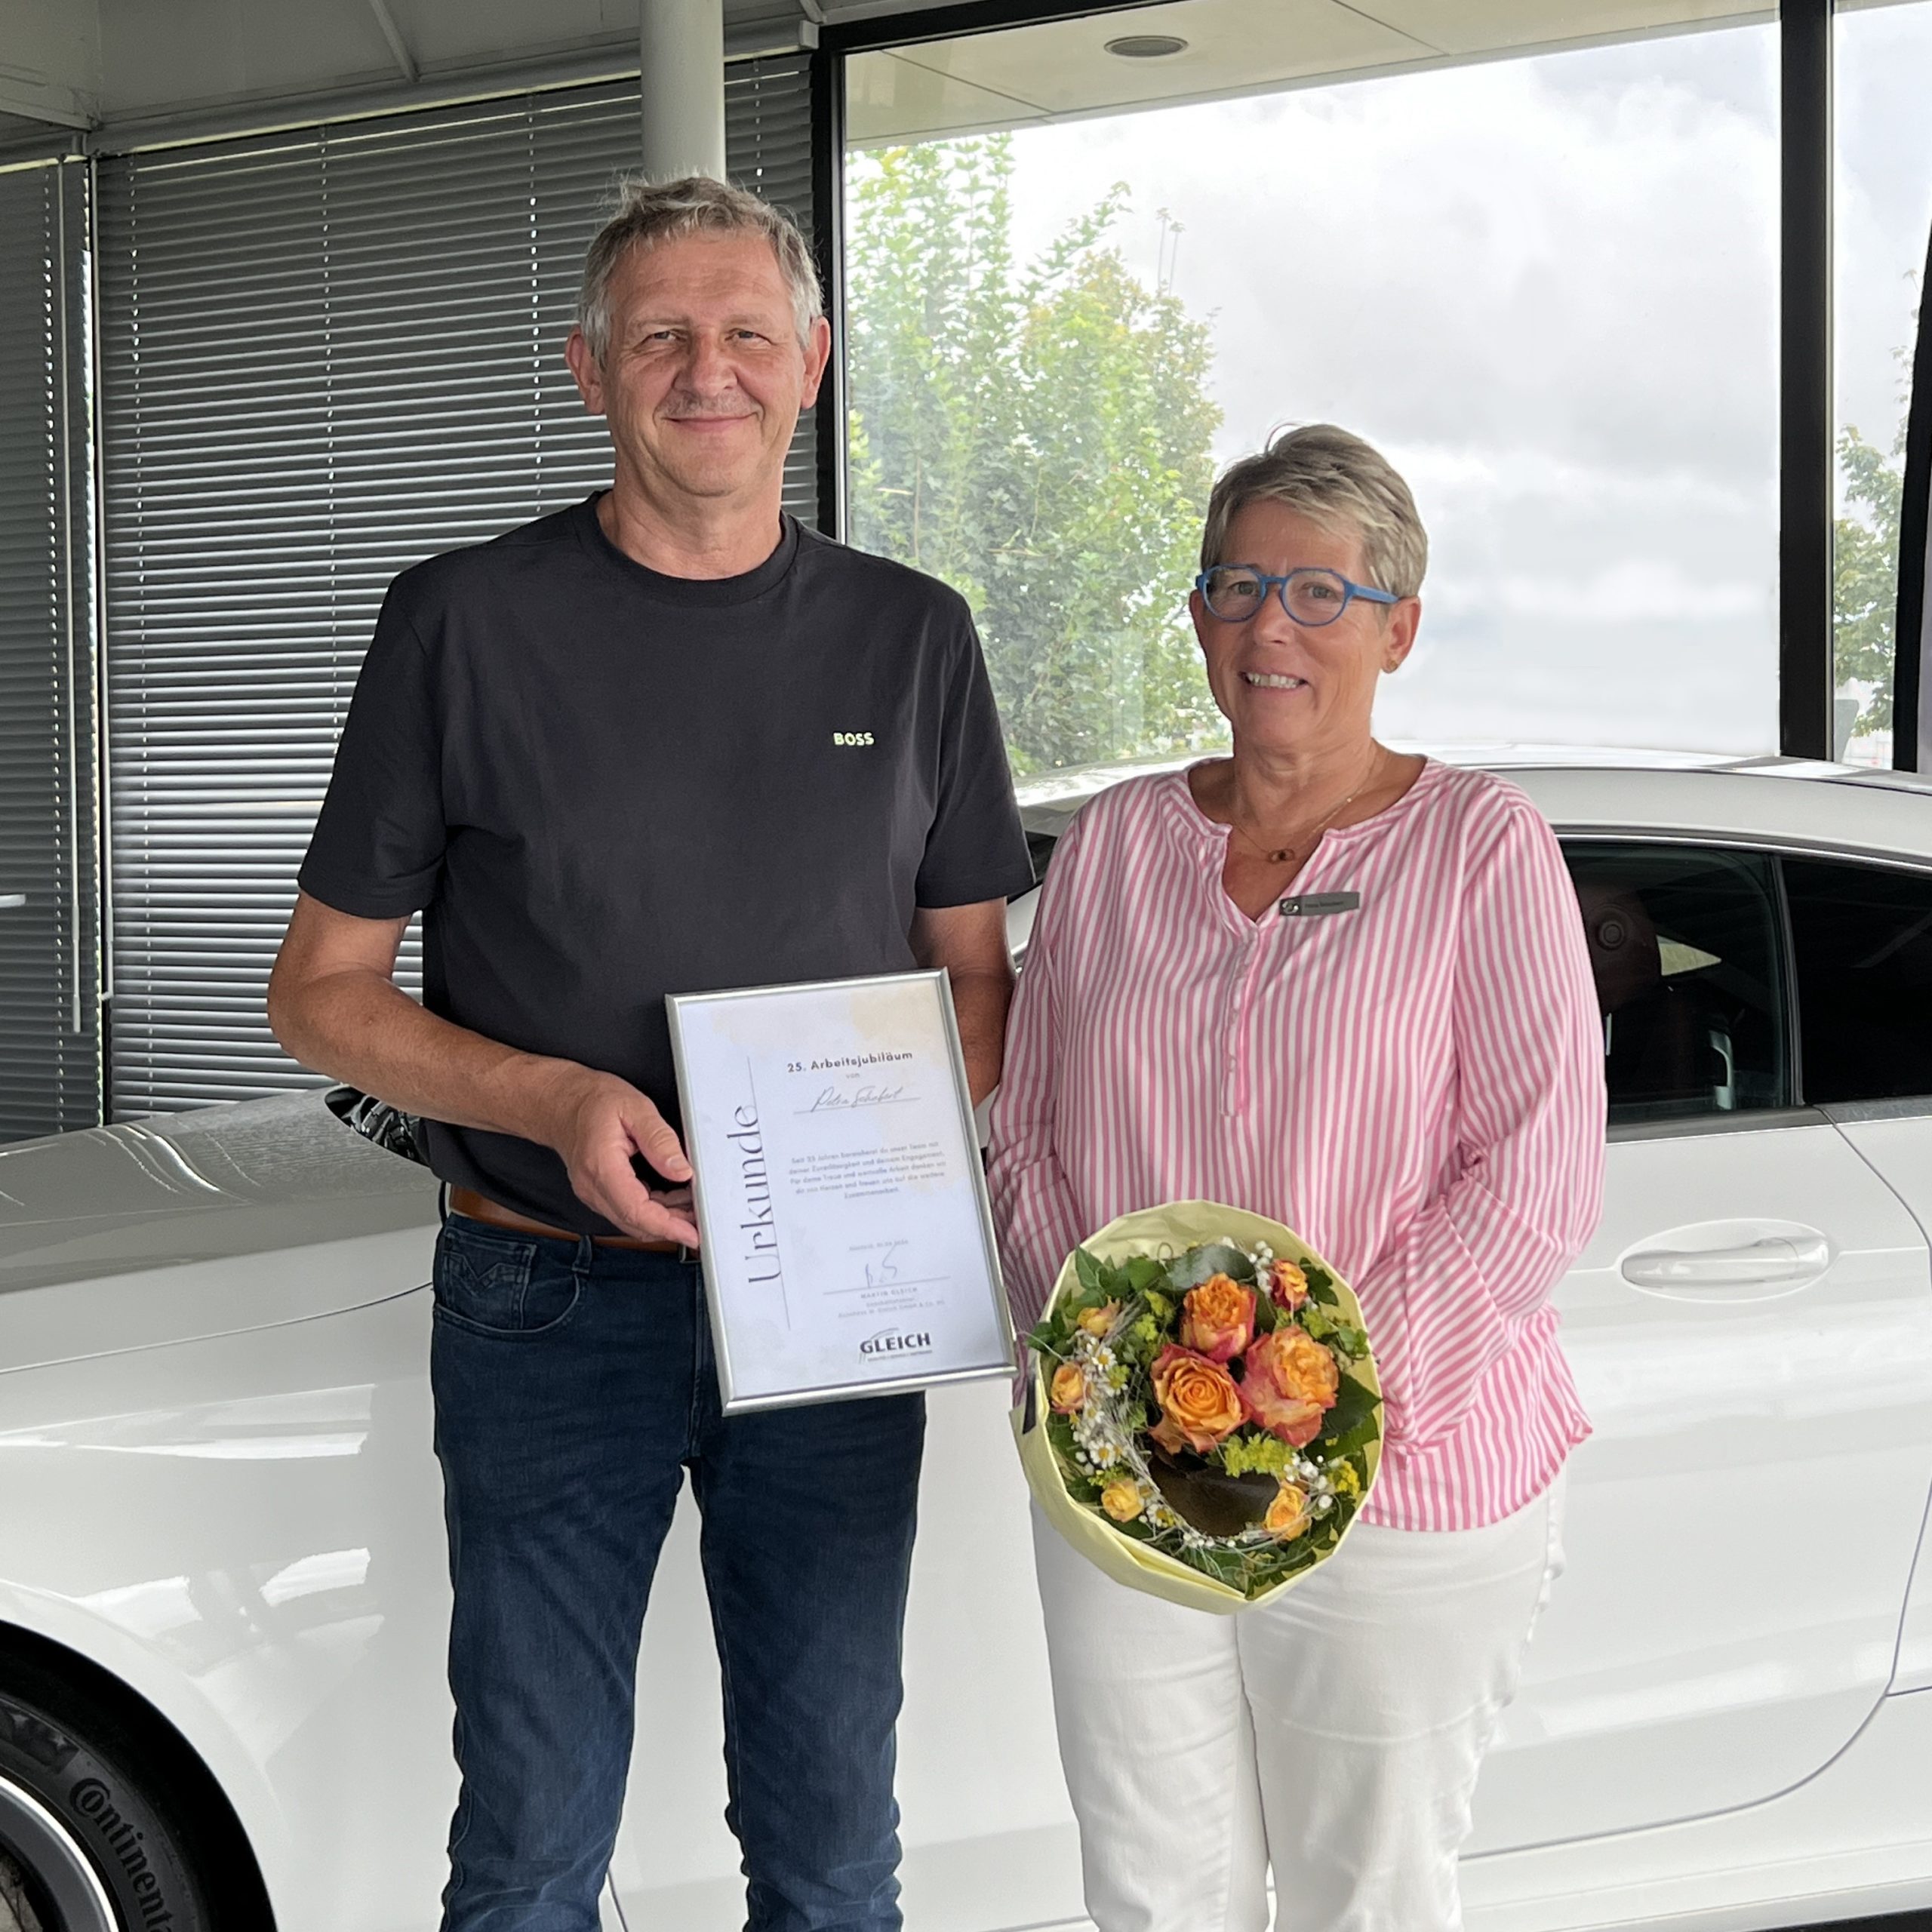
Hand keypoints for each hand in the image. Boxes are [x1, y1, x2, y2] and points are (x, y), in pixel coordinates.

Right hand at [539, 1067, 700, 1245]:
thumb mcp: (635, 1108)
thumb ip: (660, 1140)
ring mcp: (592, 1193)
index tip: (691, 1232)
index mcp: (601, 1167)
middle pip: (636, 1223)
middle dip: (672, 1226)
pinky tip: (672, 1197)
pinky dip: (653, 1210)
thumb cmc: (593, 1101)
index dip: (667, 1226)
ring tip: (692, 1203)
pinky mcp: (598, 1193)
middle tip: (701, 1216)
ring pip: (633, 1221)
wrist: (560, 1102)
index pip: (636, 1211)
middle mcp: (592, 1187)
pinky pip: (627, 1211)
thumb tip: (682, 1170)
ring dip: (664, 1218)